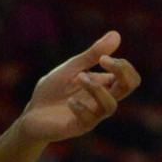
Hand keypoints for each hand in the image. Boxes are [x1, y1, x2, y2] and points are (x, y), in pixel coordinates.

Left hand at [18, 32, 139, 143]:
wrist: (32, 113)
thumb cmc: (53, 91)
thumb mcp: (71, 68)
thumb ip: (92, 55)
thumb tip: (116, 34)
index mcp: (104, 86)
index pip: (130, 78)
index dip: (122, 65)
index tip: (102, 58)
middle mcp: (102, 101)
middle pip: (129, 87)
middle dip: (121, 71)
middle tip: (102, 60)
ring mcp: (92, 115)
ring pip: (111, 105)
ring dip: (96, 88)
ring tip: (79, 78)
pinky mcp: (78, 127)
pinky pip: (90, 120)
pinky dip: (80, 107)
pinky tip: (69, 101)